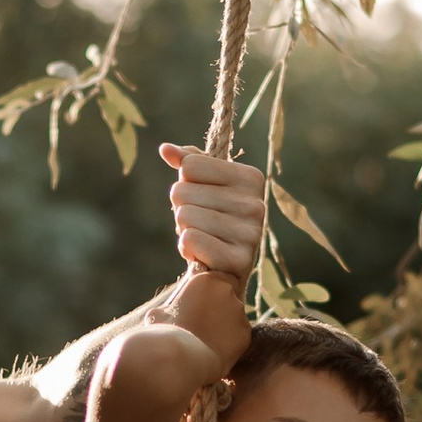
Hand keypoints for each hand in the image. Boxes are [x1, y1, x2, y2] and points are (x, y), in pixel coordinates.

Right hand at [159, 260, 249, 369]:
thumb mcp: (158, 314)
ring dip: (225, 325)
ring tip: (208, 342)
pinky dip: (231, 342)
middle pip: (227, 297)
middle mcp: (227, 290)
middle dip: (219, 308)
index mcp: (206, 280)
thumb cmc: (166, 334)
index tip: (201, 304)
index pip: (216, 278)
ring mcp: (239, 311)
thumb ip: (169, 309)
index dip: (210, 292)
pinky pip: (239, 335)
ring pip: (234, 316)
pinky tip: (216, 351)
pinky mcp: (246, 332)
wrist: (182, 359)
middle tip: (204, 325)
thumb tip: (164, 313)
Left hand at [160, 144, 265, 284]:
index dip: (186, 183)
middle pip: (181, 191)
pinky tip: (202, 255)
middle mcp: (256, 203)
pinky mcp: (239, 260)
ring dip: (184, 230)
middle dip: (182, 209)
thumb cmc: (213, 222)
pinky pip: (190, 239)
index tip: (203, 199)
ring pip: (183, 215)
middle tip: (200, 224)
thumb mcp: (204, 187)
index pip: (189, 165)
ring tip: (203, 239)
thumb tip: (165, 149)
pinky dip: (187, 248)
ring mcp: (251, 233)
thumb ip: (188, 163)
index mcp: (251, 177)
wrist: (225, 272)